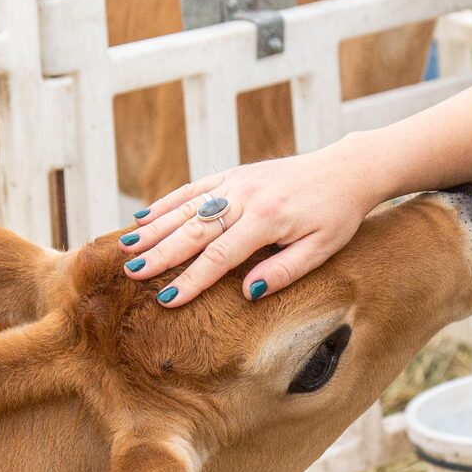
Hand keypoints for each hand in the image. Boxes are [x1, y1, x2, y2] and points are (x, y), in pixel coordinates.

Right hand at [120, 139, 385, 305]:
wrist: (345, 171)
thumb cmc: (336, 216)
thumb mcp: (321, 249)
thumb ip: (284, 271)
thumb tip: (248, 292)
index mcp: (267, 219)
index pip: (220, 255)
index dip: (193, 279)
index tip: (168, 300)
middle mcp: (246, 197)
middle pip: (194, 230)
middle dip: (161, 254)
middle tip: (131, 273)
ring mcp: (237, 182)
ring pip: (187, 207)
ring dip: (155, 228)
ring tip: (126, 249)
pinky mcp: (234, 174)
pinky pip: (195, 188)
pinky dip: (168, 202)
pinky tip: (144, 217)